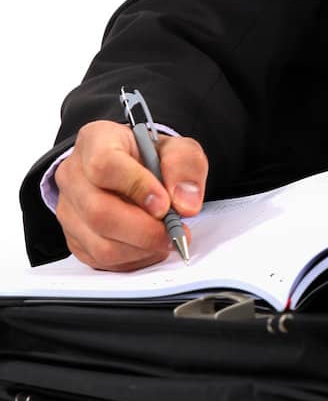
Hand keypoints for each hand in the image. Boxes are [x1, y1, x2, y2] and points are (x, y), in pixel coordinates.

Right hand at [54, 120, 207, 271]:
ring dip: (141, 248)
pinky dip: (133, 259)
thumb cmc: (151, 157)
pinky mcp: (74, 238)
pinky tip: (150, 245)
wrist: (134, 170)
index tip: (164, 204)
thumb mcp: (178, 148)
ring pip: (99, 243)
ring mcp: (69, 209)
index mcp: (96, 140)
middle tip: (174, 232)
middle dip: (144, 230)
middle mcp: (74, 174)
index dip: (136, 187)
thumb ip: (185, 167)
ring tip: (165, 238)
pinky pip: (101, 260)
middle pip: (98, 211)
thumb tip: (185, 204)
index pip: (104, 165)